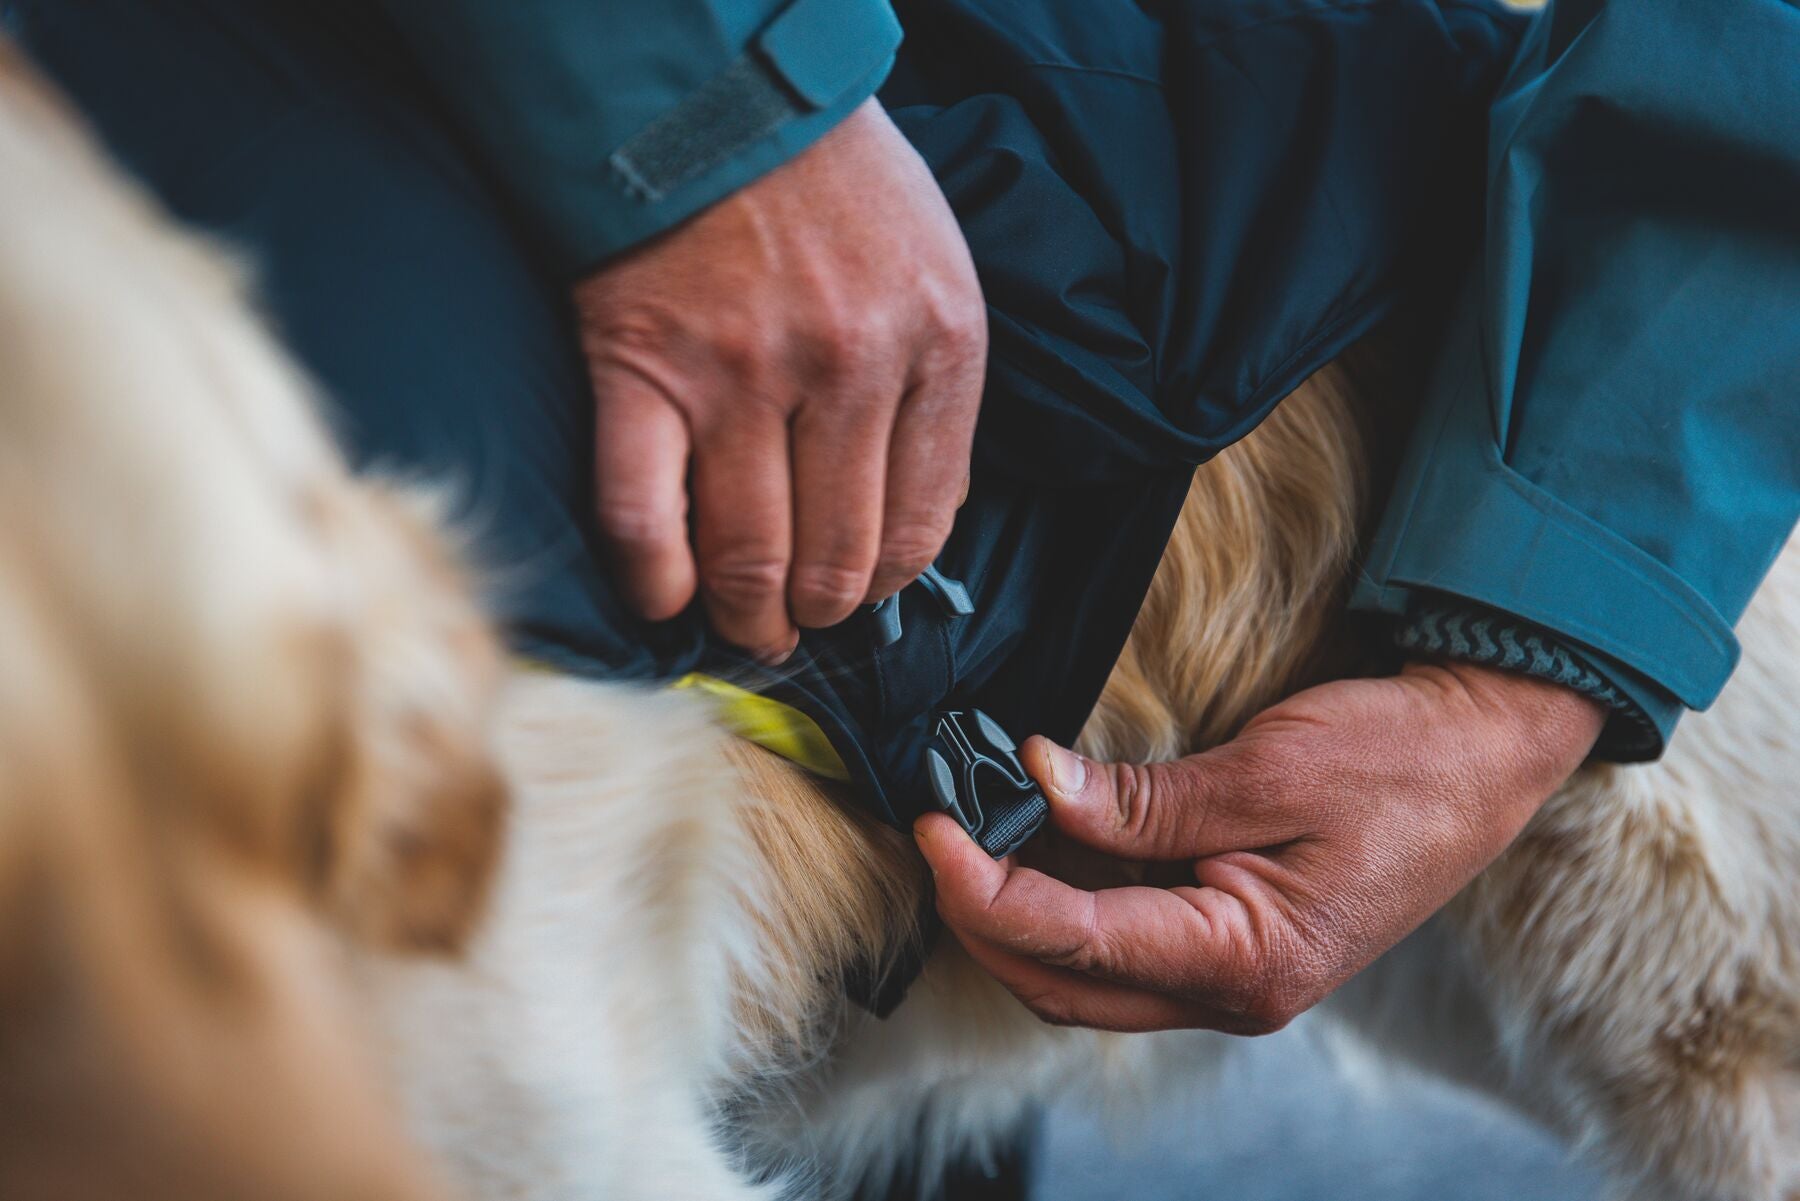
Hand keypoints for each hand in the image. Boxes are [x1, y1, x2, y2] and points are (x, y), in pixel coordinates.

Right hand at [574, 98, 985, 661]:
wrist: (721, 88)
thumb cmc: (835, 183)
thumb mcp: (935, 269)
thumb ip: (934, 394)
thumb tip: (914, 526)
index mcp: (936, 342)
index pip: (922, 524)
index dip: (889, 583)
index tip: (864, 593)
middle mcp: (846, 366)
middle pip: (835, 557)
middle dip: (817, 614)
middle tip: (798, 626)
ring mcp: (739, 373)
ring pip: (748, 555)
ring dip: (746, 618)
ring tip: (744, 629)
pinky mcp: (642, 368)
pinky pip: (642, 516)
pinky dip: (652, 580)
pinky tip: (665, 600)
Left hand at [915, 662, 1604, 1032]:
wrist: (1489, 755)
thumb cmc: (1404, 761)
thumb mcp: (1269, 768)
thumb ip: (1145, 800)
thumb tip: (1038, 785)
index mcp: (1250, 962)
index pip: (1075, 941)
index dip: (985, 890)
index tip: (932, 828)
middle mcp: (1236, 991)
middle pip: (1064, 983)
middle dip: (984, 919)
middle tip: (937, 836)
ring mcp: (1234, 975)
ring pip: (1086, 974)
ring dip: (1018, 916)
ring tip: (970, 836)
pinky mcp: (1232, 942)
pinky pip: (1124, 942)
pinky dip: (1067, 901)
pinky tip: (1037, 843)